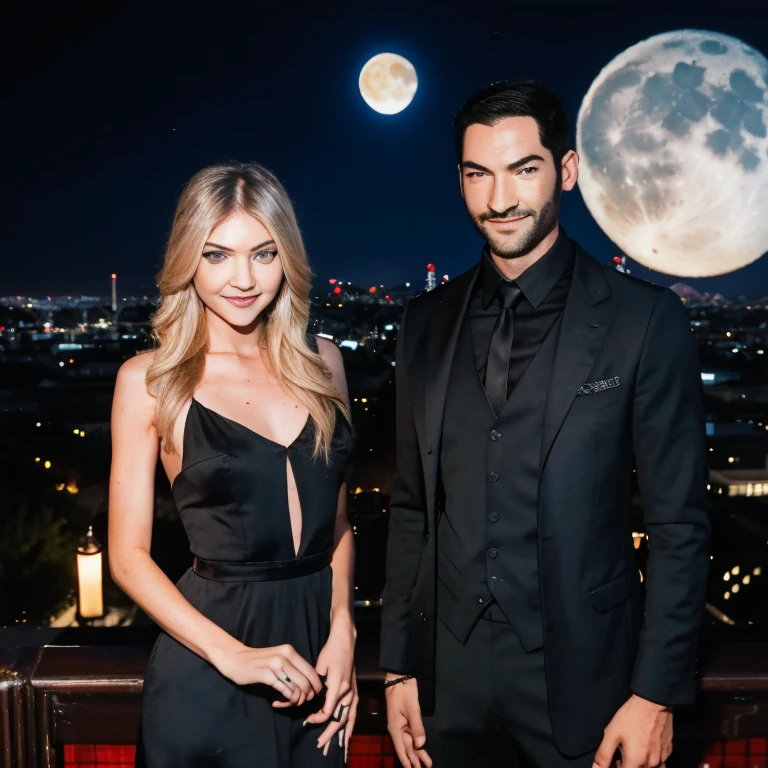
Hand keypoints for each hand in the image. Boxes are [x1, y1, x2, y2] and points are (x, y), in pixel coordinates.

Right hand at [213, 643, 322, 707]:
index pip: (311, 671)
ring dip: (295, 700)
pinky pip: (284, 691)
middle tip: (297, 702)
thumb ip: (292, 667)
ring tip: (288, 703)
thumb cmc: (258, 662)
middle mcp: (285, 655)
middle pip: (307, 681)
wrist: (235, 659)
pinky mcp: (266, 675)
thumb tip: (309, 684)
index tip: (310, 696)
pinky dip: (285, 700)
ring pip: (297, 687)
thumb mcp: (278, 659)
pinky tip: (277, 703)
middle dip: (306, 696)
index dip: (315, 686)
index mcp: (290, 651)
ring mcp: (275, 664)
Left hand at [303, 617, 357, 756]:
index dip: (317, 719)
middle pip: (339, 719)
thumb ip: (316, 685)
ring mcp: (353, 691)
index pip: (327, 712)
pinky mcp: (355, 690)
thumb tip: (308, 698)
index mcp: (338, 686)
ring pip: (348, 718)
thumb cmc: (330, 651)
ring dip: (342, 733)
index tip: (307, 720)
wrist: (345, 641)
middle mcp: (347, 692)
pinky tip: (348, 734)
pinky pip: (354, 712)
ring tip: (337, 747)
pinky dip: (351, 724)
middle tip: (320, 745)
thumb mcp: (319, 666)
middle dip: (329, 734)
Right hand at [385, 674, 431, 767]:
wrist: (399, 678)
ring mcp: (401, 724)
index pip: (401, 749)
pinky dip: (417, 742)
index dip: (407, 760)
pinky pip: (411, 734)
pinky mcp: (405, 720)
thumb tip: (421, 743)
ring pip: (410, 742)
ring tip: (426, 763)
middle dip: (415, 759)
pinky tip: (421, 747)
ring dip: (418, 752)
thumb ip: (417, 726)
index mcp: (395, 728)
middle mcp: (397, 729)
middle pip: (407, 747)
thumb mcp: (412, 708)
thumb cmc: (403, 692)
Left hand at [593, 694, 672, 767]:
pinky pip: (660, 763)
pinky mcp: (668, 751)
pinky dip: (650, 760)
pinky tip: (645, 747)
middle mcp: (651, 764)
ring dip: (640, 764)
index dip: (616, 767)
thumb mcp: (611, 733)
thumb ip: (604, 755)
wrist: (653, 703)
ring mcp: (662, 759)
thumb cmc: (630, 717)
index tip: (615, 760)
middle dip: (627, 766)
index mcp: (636, 762)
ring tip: (633, 751)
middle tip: (621, 754)